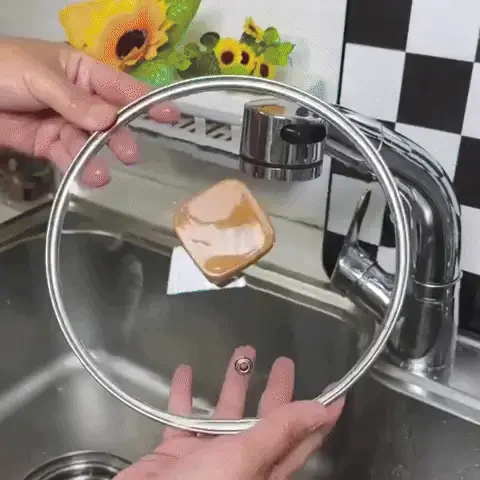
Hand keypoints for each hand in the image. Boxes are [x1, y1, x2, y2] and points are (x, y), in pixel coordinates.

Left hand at [0, 36, 177, 185]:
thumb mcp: (39, 77)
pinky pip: (71, 157)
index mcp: (83, 72)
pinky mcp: (51, 144)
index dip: (146, 101)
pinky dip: (78, 168)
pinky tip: (87, 177)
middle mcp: (81, 100)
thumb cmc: (2, 68)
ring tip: (102, 174)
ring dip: (98, 159)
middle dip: (120, 137)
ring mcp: (67, 123)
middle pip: (110, 121)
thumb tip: (108, 120)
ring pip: (91, 144)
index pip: (121, 87)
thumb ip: (74, 101)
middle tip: (130, 154)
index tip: (171, 115)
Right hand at [115, 346, 344, 479]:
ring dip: (233, 382)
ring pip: (225, 412)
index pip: (301, 437)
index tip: (337, 392)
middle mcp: (239, 460)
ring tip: (241, 352)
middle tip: (285, 362)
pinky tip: (184, 372)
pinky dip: (183, 394)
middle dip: (276, 389)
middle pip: (264, 419)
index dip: (320, 415)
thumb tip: (322, 411)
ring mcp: (207, 455)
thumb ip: (279, 432)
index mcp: (263, 466)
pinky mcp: (176, 451)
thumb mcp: (244, 459)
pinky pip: (182, 416)